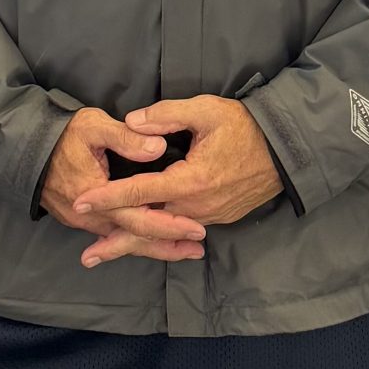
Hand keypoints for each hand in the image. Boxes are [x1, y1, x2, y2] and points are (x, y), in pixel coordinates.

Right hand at [39, 107, 207, 266]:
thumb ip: (127, 137)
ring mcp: (83, 222)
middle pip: (135, 237)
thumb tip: (158, 147)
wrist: (24, 148)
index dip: (169, 224)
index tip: (197, 227)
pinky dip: (136, 239)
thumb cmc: (61, 134)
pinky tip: (154, 243)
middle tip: (198, 249)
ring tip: (184, 251)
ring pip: (124, 239)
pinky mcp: (81, 221)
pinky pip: (113, 235)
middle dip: (168, 245)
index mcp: (97, 195)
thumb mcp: (93, 126)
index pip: (139, 217)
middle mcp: (90, 217)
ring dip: (154, 246)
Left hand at [70, 95, 282, 262]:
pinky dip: (161, 237)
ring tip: (107, 252)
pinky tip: (146, 240)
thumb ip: (166, 114)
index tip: (80, 204)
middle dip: (116, 242)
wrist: (288, 150)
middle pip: (149, 227)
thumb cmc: (246, 126)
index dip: (107, 198)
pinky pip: (183, 231)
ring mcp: (209, 216)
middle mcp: (197, 206)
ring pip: (165, 233)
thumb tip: (132, 121)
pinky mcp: (219, 217)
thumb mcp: (206, 110)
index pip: (139, 192)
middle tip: (86, 257)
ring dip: (137, 242)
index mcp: (190, 180)